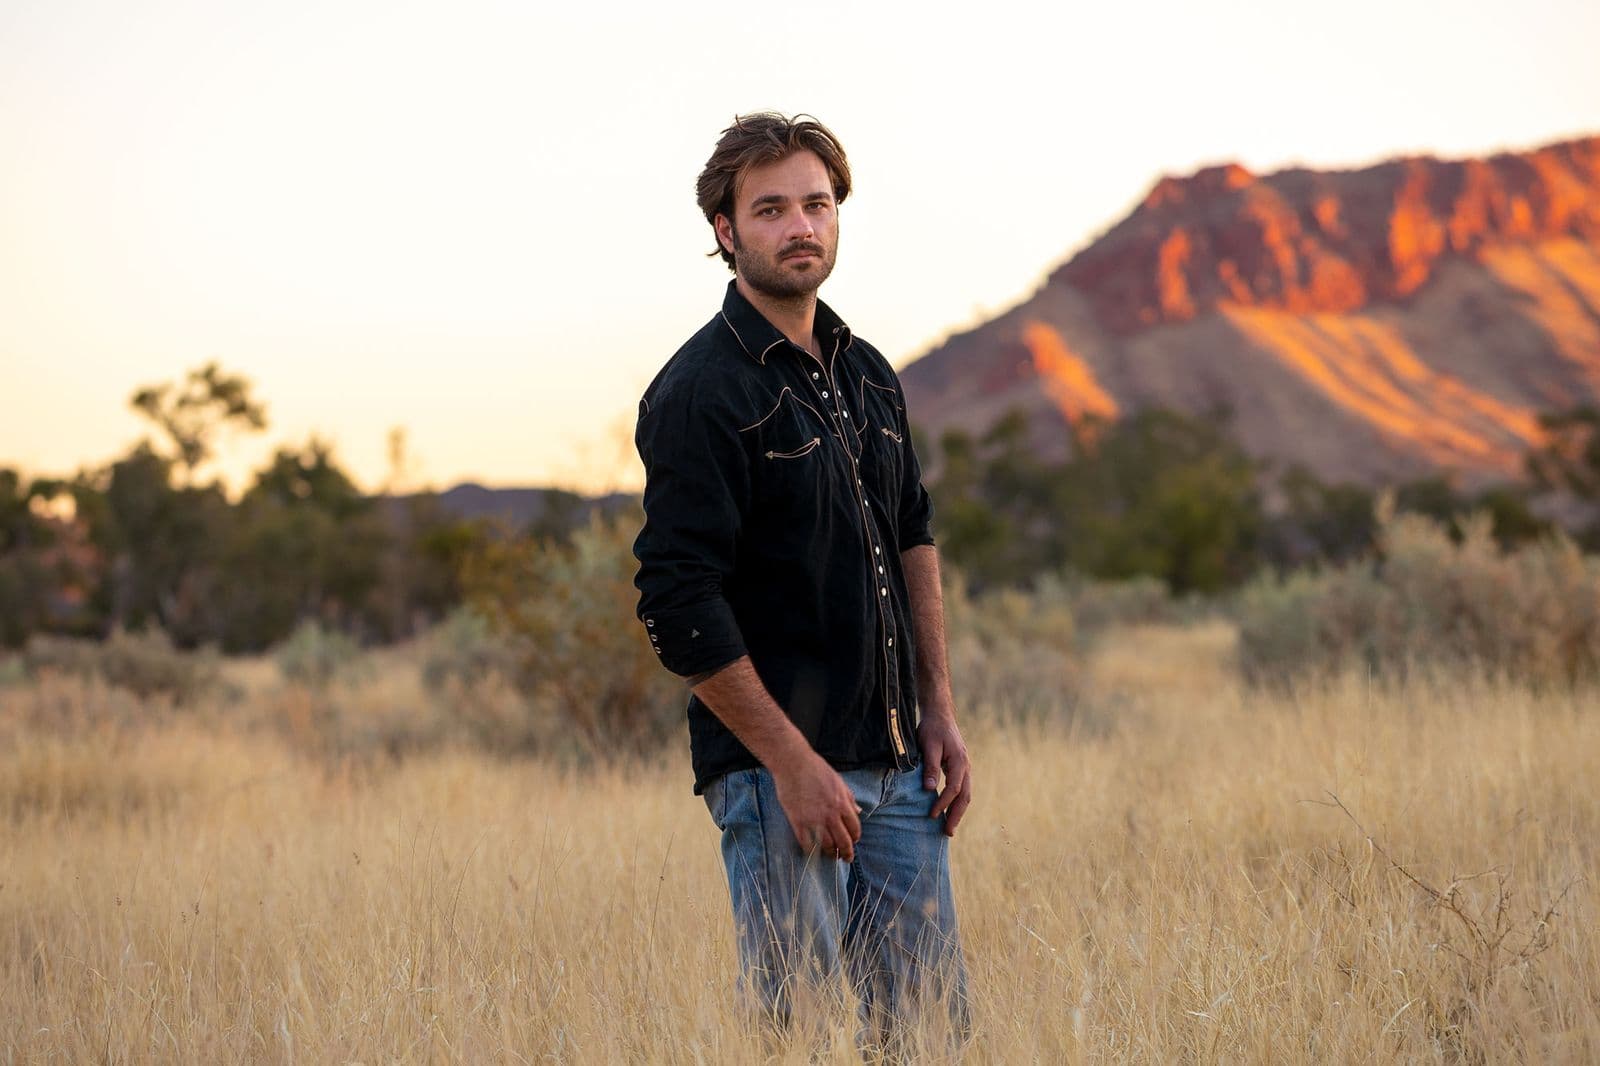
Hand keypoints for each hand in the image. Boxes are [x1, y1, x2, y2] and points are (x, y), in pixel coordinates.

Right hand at [771, 752, 861, 860]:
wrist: (793, 763)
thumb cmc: (815, 768)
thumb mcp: (838, 781)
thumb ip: (849, 797)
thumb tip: (858, 810)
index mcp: (842, 803)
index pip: (854, 828)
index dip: (855, 838)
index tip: (853, 842)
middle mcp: (831, 814)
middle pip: (843, 841)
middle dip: (846, 852)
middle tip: (845, 858)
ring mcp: (814, 819)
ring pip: (827, 845)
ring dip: (830, 853)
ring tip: (830, 855)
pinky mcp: (798, 821)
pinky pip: (807, 843)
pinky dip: (811, 850)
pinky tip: (812, 851)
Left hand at [918, 710, 971, 836]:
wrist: (939, 715)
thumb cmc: (932, 729)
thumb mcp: (928, 746)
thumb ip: (930, 767)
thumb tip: (930, 790)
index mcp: (959, 761)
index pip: (954, 789)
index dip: (943, 803)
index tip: (931, 815)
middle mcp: (966, 766)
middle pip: (965, 796)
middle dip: (956, 815)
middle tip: (947, 833)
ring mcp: (965, 768)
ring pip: (966, 794)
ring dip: (958, 812)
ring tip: (949, 828)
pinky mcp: (959, 768)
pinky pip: (962, 789)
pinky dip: (957, 802)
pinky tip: (948, 811)